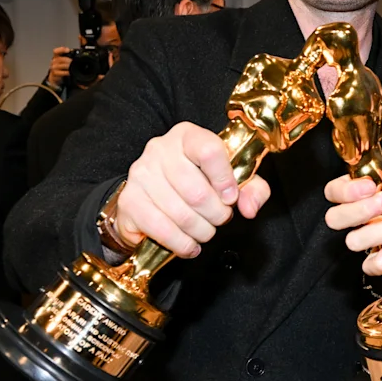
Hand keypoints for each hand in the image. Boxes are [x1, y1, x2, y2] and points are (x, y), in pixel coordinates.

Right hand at [44, 46, 72, 88]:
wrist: (56, 76)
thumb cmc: (61, 67)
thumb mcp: (64, 60)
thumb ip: (69, 55)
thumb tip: (75, 51)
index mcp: (56, 56)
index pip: (56, 51)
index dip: (62, 49)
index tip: (68, 50)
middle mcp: (53, 61)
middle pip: (61, 59)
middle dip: (68, 60)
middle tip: (73, 61)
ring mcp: (53, 67)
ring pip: (61, 65)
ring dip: (68, 66)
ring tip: (73, 67)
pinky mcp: (54, 73)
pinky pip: (61, 72)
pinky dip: (67, 72)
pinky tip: (70, 72)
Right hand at [113, 122, 270, 257]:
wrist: (155, 192)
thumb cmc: (198, 181)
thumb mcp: (232, 177)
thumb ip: (252, 188)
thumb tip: (249, 207)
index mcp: (188, 136)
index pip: (208, 150)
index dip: (225, 180)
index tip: (231, 197)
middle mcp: (160, 150)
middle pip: (196, 191)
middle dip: (217, 214)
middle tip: (219, 218)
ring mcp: (141, 175)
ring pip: (181, 214)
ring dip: (201, 231)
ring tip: (206, 230)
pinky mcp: (129, 201)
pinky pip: (161, 229)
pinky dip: (181, 243)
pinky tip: (189, 244)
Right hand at [325, 162, 381, 276]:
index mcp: (368, 187)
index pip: (335, 190)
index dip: (345, 190)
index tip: (370, 186)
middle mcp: (365, 211)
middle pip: (335, 218)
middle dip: (357, 211)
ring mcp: (374, 234)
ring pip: (353, 241)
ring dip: (376, 232)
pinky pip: (370, 266)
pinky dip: (380, 260)